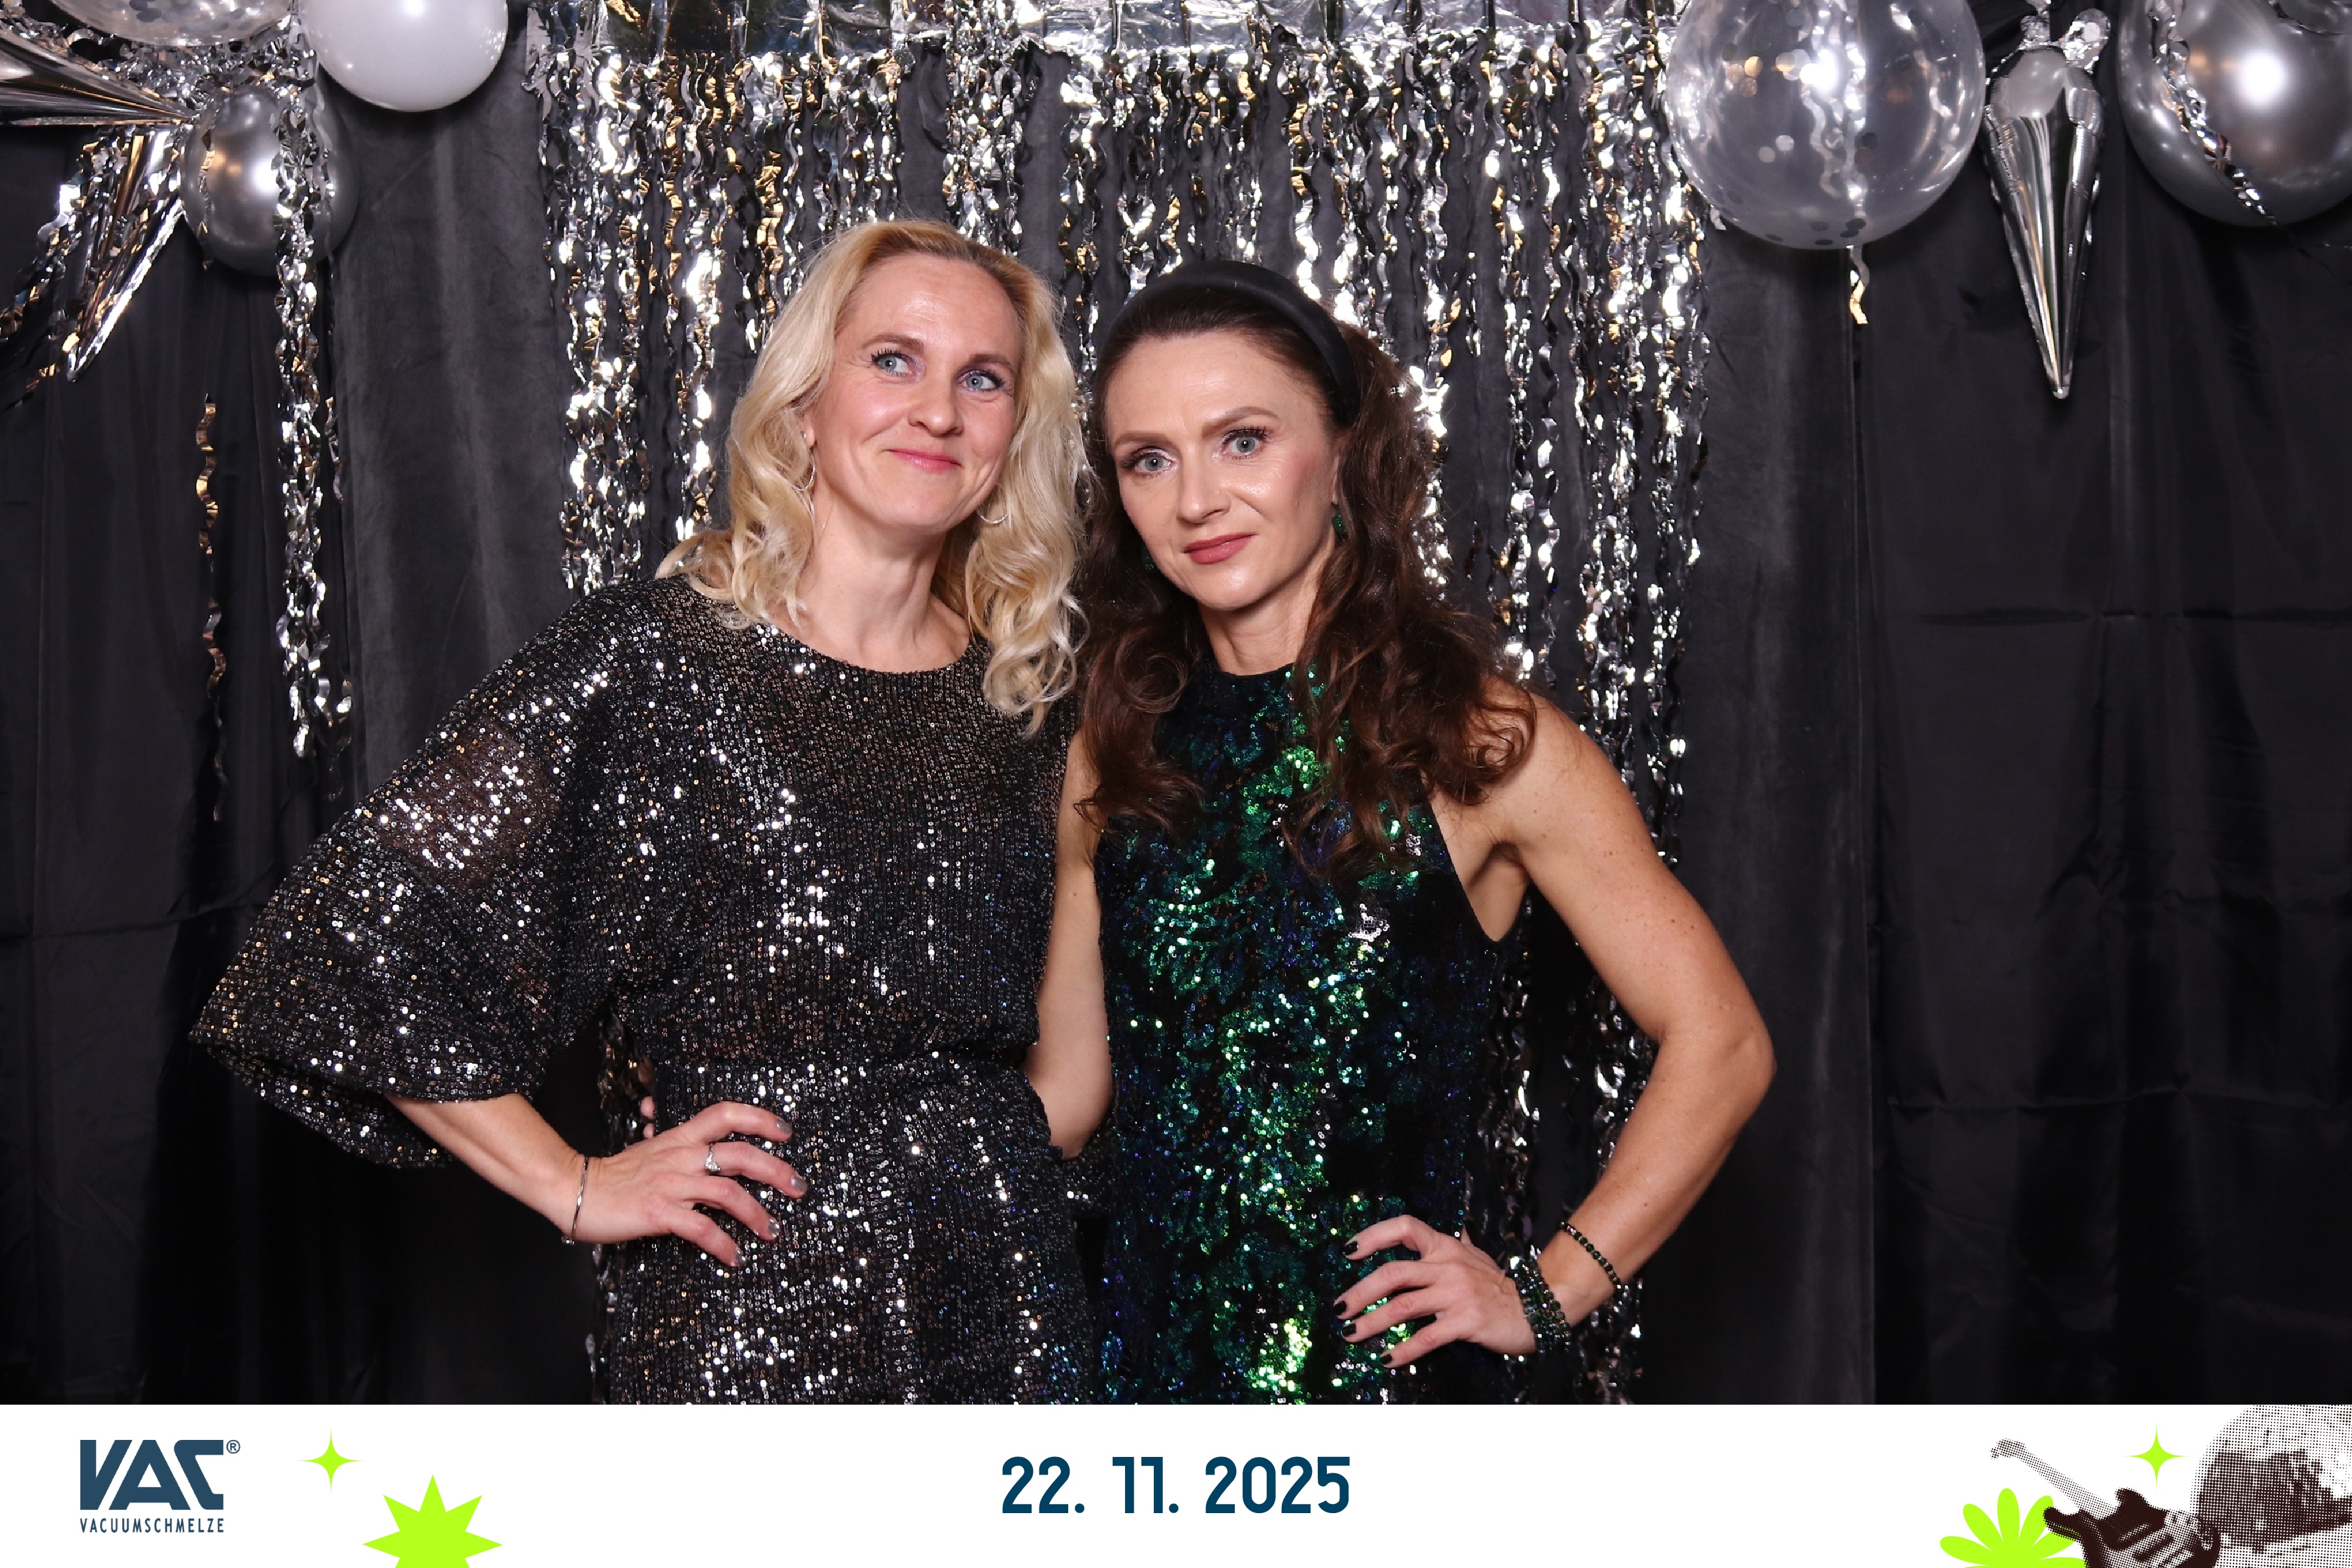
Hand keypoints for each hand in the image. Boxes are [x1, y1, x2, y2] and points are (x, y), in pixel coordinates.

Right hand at [571, 1100, 805, 1267]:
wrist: (575, 1189)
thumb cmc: (616, 1176)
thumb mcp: (653, 1151)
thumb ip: (681, 1149)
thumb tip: (709, 1152)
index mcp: (681, 1138)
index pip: (725, 1114)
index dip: (759, 1118)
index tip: (785, 1131)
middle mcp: (681, 1157)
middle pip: (741, 1155)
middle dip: (777, 1171)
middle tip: (798, 1187)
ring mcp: (671, 1184)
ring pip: (728, 1194)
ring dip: (757, 1215)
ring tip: (772, 1231)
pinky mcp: (660, 1213)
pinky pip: (701, 1229)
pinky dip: (724, 1245)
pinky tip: (735, 1257)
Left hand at [1334, 1215, 1535, 1363]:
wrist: (1537, 1308)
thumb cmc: (1500, 1285)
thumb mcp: (1476, 1256)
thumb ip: (1457, 1244)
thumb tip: (1455, 1228)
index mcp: (1446, 1247)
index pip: (1405, 1227)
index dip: (1374, 1235)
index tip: (1349, 1252)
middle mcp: (1447, 1266)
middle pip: (1392, 1273)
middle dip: (1360, 1291)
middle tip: (1339, 1309)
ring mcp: (1456, 1294)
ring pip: (1402, 1306)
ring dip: (1371, 1322)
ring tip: (1351, 1334)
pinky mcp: (1466, 1321)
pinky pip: (1427, 1337)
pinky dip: (1404, 1350)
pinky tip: (1387, 1359)